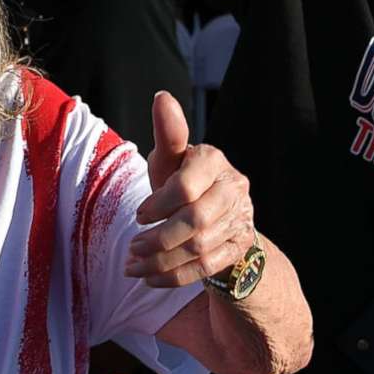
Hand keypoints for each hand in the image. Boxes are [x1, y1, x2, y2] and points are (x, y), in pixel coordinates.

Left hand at [126, 92, 259, 287]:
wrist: (218, 213)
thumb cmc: (184, 180)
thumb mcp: (172, 159)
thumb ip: (168, 133)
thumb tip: (162, 96)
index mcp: (214, 161)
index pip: (186, 187)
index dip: (159, 204)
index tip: (138, 215)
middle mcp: (234, 189)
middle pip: (196, 221)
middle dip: (159, 239)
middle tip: (131, 248)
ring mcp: (241, 219)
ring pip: (200, 248)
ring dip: (161, 261)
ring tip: (133, 266)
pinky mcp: (239, 247)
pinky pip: (207, 268)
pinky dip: (175, 276)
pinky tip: (150, 277)